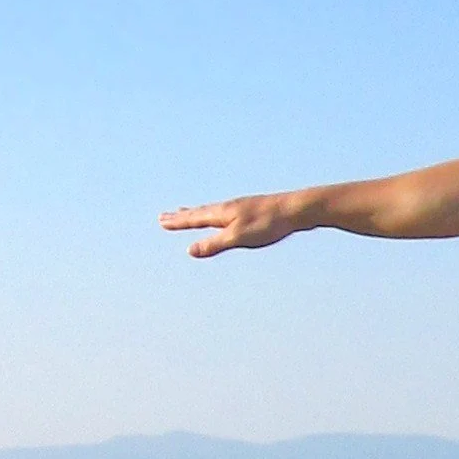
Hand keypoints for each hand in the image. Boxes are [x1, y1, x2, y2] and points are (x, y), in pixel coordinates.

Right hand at [160, 195, 305, 259]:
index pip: (194, 218)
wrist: (296, 210)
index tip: (161, 221)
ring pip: (213, 211)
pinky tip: (223, 217)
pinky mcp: (253, 211)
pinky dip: (215, 214)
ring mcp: (241, 208)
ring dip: (197, 213)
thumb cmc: (268, 224)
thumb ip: (214, 244)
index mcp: (222, 213)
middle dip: (182, 216)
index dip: (178, 222)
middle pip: (200, 212)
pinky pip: (227, 213)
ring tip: (189, 212)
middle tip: (165, 216)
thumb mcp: (238, 238)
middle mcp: (229, 207)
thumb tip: (190, 251)